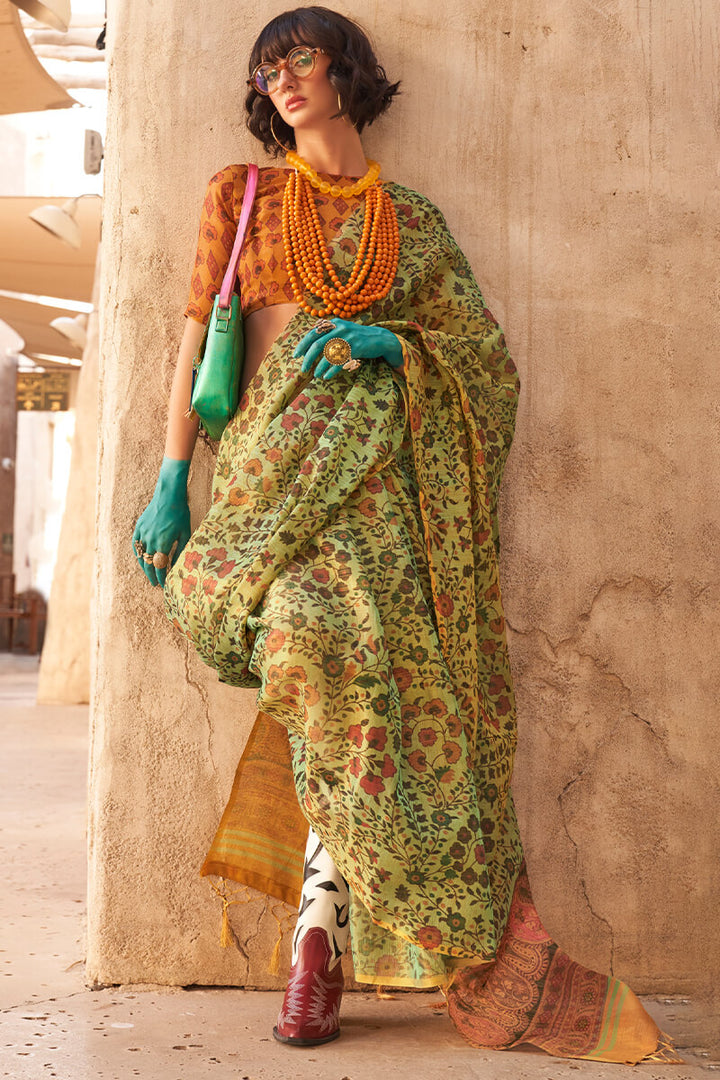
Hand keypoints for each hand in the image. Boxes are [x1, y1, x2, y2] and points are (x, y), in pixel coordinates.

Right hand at [132, 457, 190, 586]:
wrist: (169, 494)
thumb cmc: (181, 513)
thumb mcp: (185, 533)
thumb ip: (180, 551)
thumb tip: (176, 566)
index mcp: (162, 542)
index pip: (159, 567)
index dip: (161, 578)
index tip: (163, 586)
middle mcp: (150, 540)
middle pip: (148, 564)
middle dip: (152, 576)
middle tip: (155, 584)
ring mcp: (142, 533)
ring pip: (140, 555)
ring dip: (144, 566)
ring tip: (149, 573)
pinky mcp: (138, 527)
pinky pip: (135, 544)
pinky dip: (137, 553)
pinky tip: (141, 558)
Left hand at [294, 318, 403, 379]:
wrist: (380, 338)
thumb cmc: (357, 337)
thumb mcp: (342, 330)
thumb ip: (327, 334)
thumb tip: (308, 346)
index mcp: (333, 323)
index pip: (313, 333)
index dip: (302, 345)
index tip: (296, 355)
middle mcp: (339, 329)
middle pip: (317, 344)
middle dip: (308, 358)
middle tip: (303, 369)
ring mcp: (348, 338)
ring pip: (327, 354)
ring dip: (319, 366)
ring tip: (316, 374)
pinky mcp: (356, 348)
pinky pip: (340, 361)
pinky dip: (331, 370)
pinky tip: (326, 376)